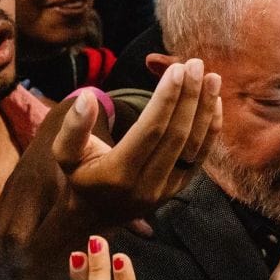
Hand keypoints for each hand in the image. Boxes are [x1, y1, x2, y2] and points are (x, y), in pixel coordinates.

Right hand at [53, 58, 221, 224]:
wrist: (95, 215)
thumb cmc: (81, 176)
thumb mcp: (65, 154)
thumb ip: (73, 127)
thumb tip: (87, 96)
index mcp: (117, 174)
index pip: (150, 131)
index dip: (166, 99)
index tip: (177, 69)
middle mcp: (146, 185)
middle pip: (176, 135)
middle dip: (189, 97)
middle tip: (195, 64)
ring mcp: (167, 189)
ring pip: (193, 145)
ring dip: (204, 109)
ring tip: (212, 78)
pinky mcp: (180, 187)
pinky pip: (201, 156)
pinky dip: (210, 128)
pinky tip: (214, 102)